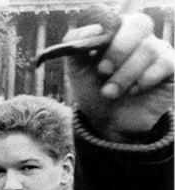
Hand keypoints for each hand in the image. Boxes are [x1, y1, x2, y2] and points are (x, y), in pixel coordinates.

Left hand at [65, 12, 173, 141]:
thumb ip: (75, 46)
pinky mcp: (171, 67)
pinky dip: (146, 78)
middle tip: (103, 72)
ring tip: (110, 92)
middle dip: (119, 49)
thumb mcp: (77, 71)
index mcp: (114, 32)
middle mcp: (138, 37)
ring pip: (149, 48)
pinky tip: (134, 91)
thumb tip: (93, 28)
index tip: (92, 56)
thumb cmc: (93, 92)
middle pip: (139, 23)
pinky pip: (167, 62)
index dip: (106, 34)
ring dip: (126, 74)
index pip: (116, 18)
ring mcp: (157, 50)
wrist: (110, 122)